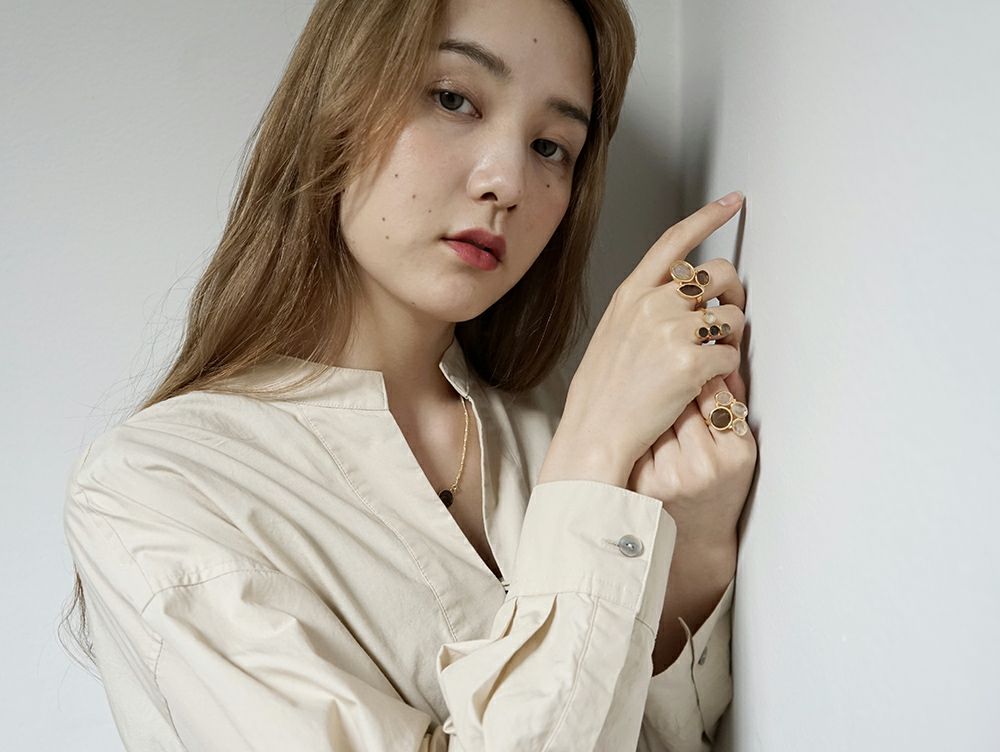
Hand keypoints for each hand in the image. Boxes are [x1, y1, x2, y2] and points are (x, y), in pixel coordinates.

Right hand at [558, 193, 746, 472]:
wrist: (595, 432)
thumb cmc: (602, 393)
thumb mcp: (613, 335)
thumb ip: (645, 309)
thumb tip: (684, 300)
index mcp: (631, 295)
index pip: (674, 242)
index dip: (708, 217)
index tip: (732, 202)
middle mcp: (652, 305)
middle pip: (719, 274)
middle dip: (733, 293)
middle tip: (727, 318)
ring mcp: (671, 331)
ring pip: (733, 315)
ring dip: (732, 338)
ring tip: (710, 360)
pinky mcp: (691, 362)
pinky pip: (732, 355)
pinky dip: (726, 372)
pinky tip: (705, 384)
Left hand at [626, 366, 755, 545]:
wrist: (695, 536)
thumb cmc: (721, 487)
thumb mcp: (740, 448)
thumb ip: (733, 404)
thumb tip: (722, 359)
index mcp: (732, 455)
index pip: (713, 393)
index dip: (702, 375)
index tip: (697, 366)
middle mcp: (700, 466)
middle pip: (680, 400)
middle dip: (675, 383)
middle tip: (671, 374)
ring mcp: (667, 474)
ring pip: (655, 414)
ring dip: (653, 398)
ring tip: (655, 396)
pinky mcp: (641, 480)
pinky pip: (637, 434)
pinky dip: (637, 421)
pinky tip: (638, 417)